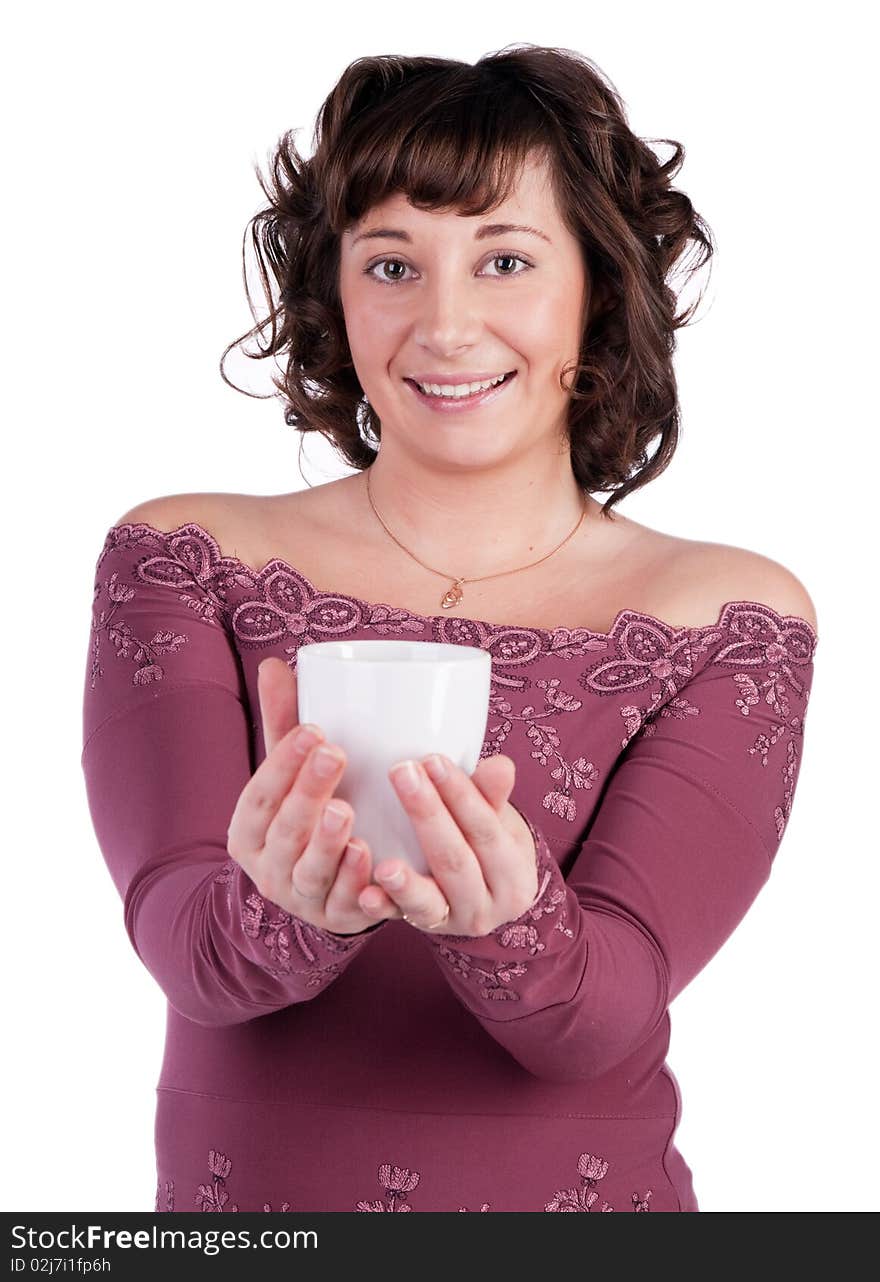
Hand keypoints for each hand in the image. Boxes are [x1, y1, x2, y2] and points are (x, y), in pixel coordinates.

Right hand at [225, 657, 402, 934]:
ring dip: (328, 845)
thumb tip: (275, 664)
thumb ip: (285, 726)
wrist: (317, 895)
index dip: (282, 764)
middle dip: (307, 793)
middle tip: (336, 754)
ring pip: (311, 874)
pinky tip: (375, 868)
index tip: (313, 728)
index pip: (258, 795)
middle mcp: (269, 869)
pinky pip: (348, 910)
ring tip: (347, 812)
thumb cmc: (305, 819)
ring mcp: (303, 898)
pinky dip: (359, 891)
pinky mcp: (339, 920)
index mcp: (250, 831)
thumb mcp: (291, 776)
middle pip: (285, 832)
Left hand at [370, 752, 538, 935]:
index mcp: (514, 878)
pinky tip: (366, 895)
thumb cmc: (487, 843)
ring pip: (429, 900)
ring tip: (385, 862)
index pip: (486, 831)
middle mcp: (486, 907)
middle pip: (456, 861)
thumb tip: (500, 765)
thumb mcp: (499, 821)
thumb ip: (493, 795)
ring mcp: (452, 923)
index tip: (432, 760)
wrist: (482, 890)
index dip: (461, 795)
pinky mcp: (420, 927)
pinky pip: (398, 919)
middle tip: (401, 773)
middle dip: (427, 816)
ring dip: (406, 882)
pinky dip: (383, 907)